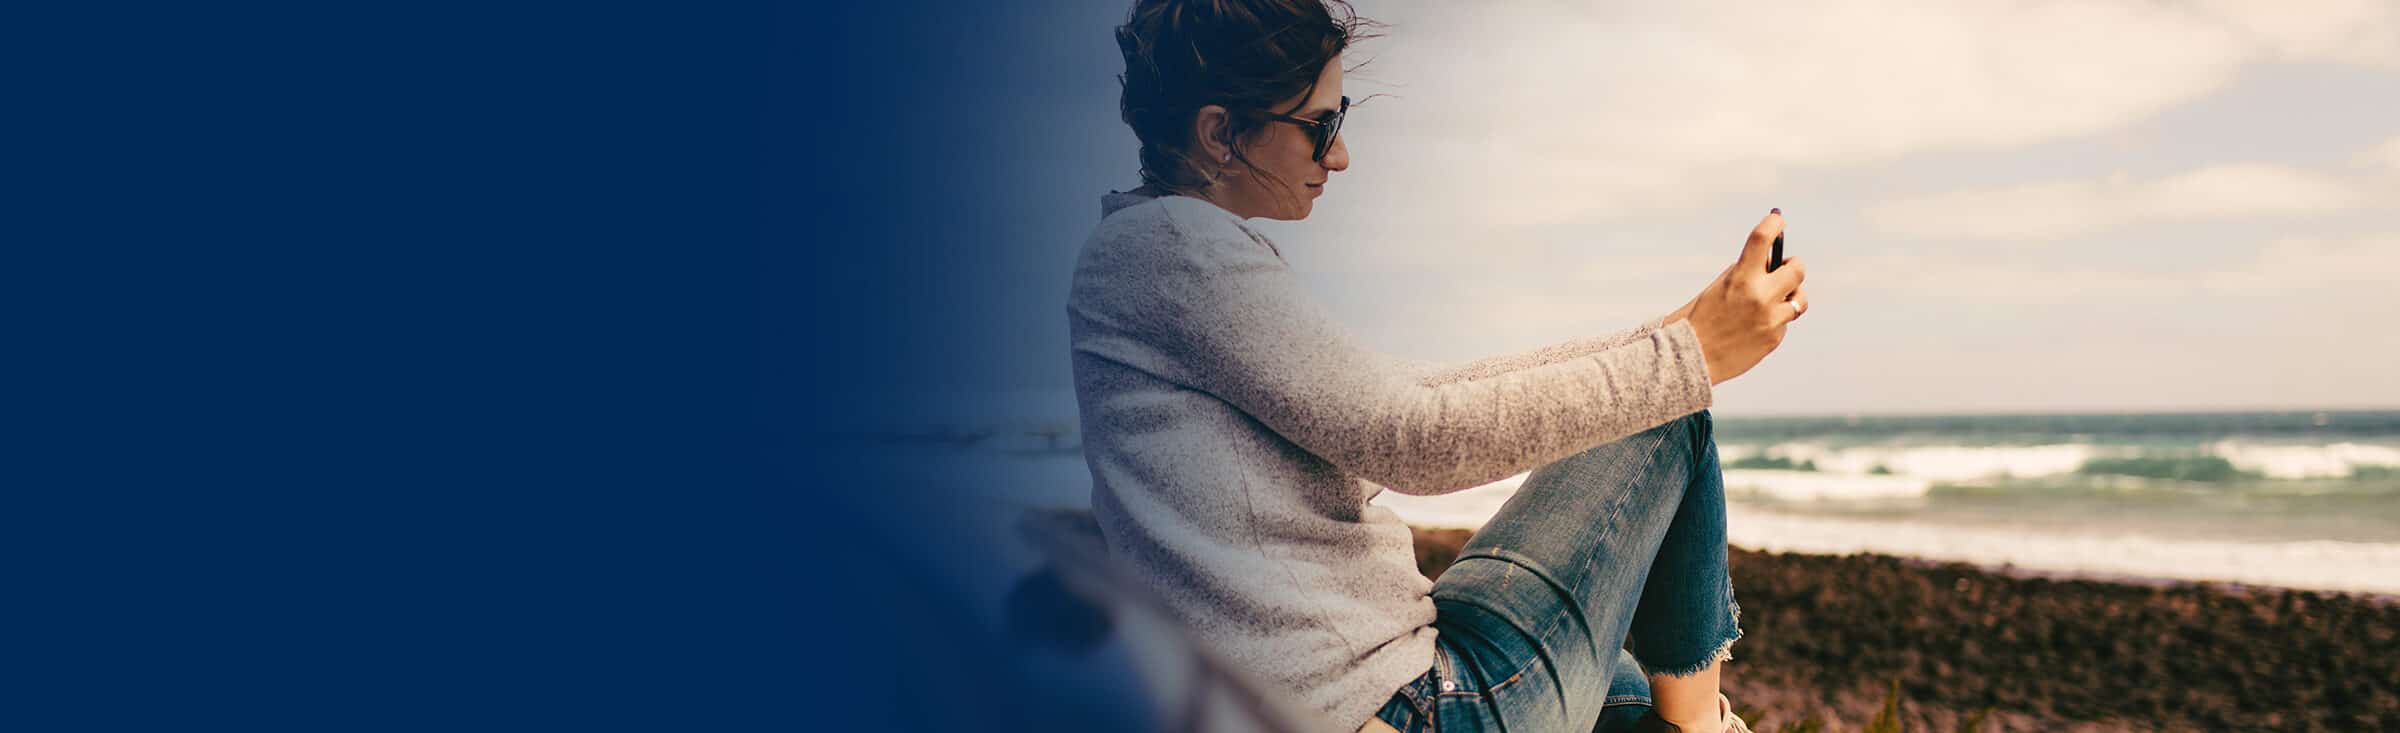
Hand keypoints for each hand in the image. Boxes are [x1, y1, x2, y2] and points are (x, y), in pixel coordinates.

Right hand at [1685, 210, 1806, 385]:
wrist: (1691, 360)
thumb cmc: (1700, 320)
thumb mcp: (1717, 289)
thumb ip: (1743, 274)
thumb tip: (1771, 261)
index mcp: (1740, 277)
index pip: (1762, 239)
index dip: (1774, 223)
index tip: (1778, 220)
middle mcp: (1760, 296)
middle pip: (1797, 269)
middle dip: (1793, 266)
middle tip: (1786, 269)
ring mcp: (1770, 319)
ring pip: (1799, 299)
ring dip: (1790, 296)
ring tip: (1776, 301)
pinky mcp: (1774, 338)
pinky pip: (1785, 322)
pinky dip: (1775, 321)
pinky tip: (1756, 327)